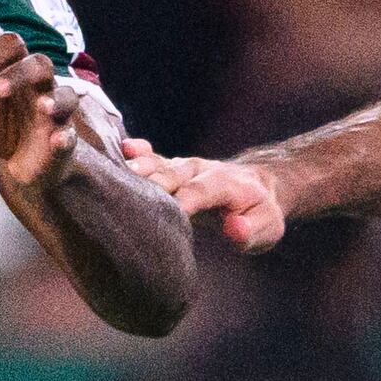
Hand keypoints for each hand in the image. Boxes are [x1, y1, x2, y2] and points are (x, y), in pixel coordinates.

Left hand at [0, 33, 85, 200]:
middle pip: (41, 63)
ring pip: (67, 95)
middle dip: (18, 73)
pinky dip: (65, 137)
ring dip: (56, 99)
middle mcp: (41, 86)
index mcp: (17, 72)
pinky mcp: (64, 140)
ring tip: (42, 107)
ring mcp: (56, 113)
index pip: (13, 44)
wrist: (18, 164)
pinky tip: (57, 140)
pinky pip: (71, 135)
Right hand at [125, 138, 289, 249]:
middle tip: (126, 193)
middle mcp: (201, 169)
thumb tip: (234, 229)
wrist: (258, 186)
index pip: (200, 191)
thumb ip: (251, 230)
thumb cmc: (260, 213)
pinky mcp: (169, 167)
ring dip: (136, 169)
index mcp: (225, 184)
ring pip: (158, 165)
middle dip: (151, 183)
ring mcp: (183, 166)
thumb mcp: (267, 228)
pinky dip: (135, 153)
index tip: (167, 212)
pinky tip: (119, 150)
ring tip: (113, 174)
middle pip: (172, 174)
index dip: (183, 200)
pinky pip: (151, 158)